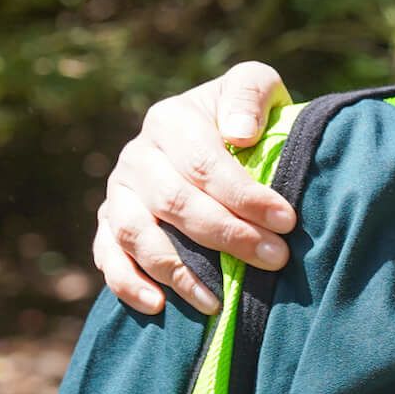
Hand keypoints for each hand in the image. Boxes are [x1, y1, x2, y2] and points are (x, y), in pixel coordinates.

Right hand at [92, 62, 297, 315]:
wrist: (214, 134)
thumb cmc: (243, 116)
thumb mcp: (254, 87)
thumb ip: (249, 95)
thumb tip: (239, 134)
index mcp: (170, 120)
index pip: (204, 164)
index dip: (245, 195)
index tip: (287, 221)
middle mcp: (137, 156)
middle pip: (176, 202)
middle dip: (227, 235)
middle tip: (274, 259)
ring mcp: (119, 192)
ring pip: (136, 234)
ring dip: (178, 270)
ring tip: (219, 301)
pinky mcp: (109, 223)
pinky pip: (107, 256)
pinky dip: (127, 282)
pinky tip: (158, 306)